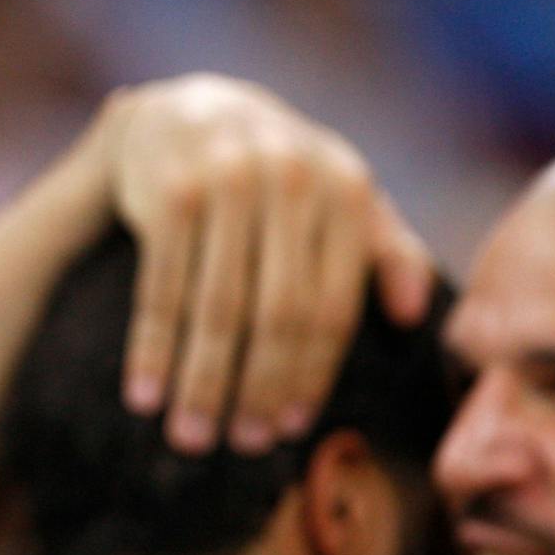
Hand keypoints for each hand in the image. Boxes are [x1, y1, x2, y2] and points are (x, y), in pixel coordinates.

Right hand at [98, 75, 434, 453]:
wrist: (188, 110)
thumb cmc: (277, 173)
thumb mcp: (338, 196)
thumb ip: (384, 248)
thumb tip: (412, 315)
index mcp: (346, 189)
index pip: (333, 306)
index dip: (311, 375)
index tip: (287, 430)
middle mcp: (293, 178)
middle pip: (279, 314)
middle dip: (258, 389)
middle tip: (239, 445)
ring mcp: (228, 180)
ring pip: (219, 308)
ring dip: (201, 383)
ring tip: (190, 436)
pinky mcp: (170, 189)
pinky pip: (161, 289)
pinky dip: (152, 350)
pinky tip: (142, 395)